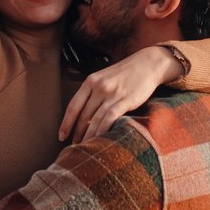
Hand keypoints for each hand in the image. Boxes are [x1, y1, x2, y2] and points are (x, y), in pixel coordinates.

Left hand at [59, 45, 183, 143]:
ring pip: (95, 119)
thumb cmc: (125, 74)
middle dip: (77, 133)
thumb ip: (93, 93)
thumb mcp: (104, 78)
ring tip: (86, 146)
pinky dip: (103, 130)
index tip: (61, 136)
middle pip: (83, 115)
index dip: (66, 123)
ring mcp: (112, 93)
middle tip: (75, 145)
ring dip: (89, 135)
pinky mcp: (126, 100)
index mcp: (91, 81)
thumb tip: (83, 116)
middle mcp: (99, 87)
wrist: (148, 63)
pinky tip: (100, 139)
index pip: (73, 106)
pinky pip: (110, 118)